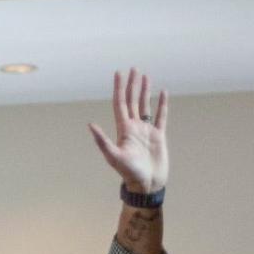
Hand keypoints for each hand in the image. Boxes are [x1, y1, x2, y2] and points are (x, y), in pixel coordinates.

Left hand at [88, 67, 168, 193]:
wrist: (147, 185)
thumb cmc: (129, 173)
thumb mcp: (114, 157)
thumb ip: (103, 141)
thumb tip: (90, 125)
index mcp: (123, 129)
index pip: (120, 103)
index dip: (119, 88)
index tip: (119, 73)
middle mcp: (134, 127)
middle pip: (132, 101)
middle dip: (132, 85)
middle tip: (133, 69)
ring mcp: (146, 131)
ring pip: (145, 105)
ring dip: (144, 91)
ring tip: (145, 76)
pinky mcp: (158, 136)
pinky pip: (160, 116)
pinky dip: (161, 104)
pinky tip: (162, 93)